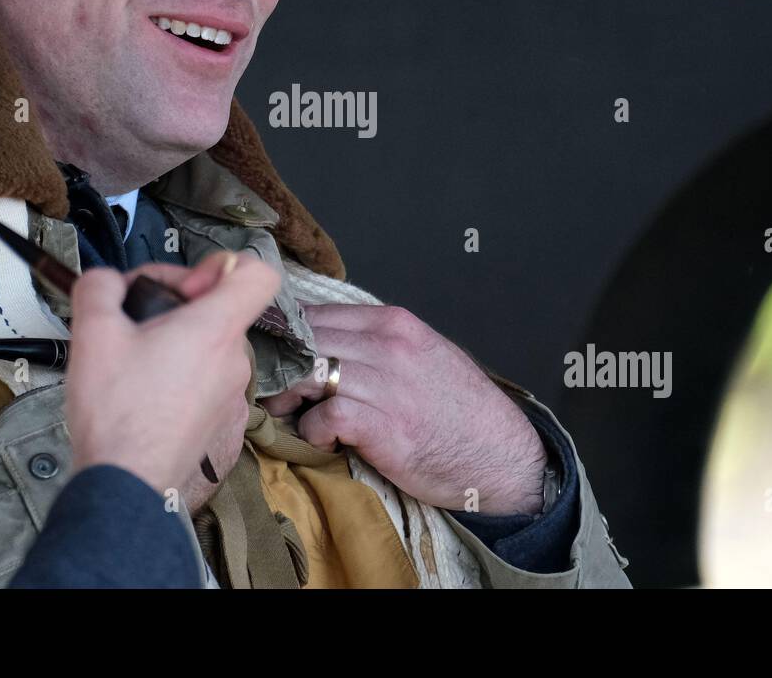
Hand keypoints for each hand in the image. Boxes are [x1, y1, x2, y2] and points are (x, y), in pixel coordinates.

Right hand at [65, 252, 276, 498]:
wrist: (125, 485)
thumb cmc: (118, 414)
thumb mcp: (93, 333)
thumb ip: (99, 287)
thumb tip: (106, 281)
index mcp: (216, 329)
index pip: (258, 274)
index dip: (221, 266)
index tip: (185, 287)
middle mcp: (235, 358)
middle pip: (219, 307)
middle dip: (174, 306)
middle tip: (135, 323)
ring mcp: (231, 391)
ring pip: (207, 343)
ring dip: (172, 341)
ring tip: (131, 359)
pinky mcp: (220, 417)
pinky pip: (204, 376)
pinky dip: (177, 373)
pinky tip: (142, 389)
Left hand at [263, 304, 546, 514]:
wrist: (503, 456)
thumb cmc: (460, 410)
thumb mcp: (424, 354)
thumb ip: (378, 343)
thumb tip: (325, 344)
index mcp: (395, 323)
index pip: (316, 314)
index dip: (286, 337)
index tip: (272, 357)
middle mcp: (388, 345)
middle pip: (305, 341)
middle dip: (279, 365)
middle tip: (268, 389)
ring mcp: (386, 385)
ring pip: (308, 374)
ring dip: (289, 399)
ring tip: (292, 415)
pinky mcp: (383, 427)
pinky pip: (324, 417)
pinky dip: (312, 430)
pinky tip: (321, 439)